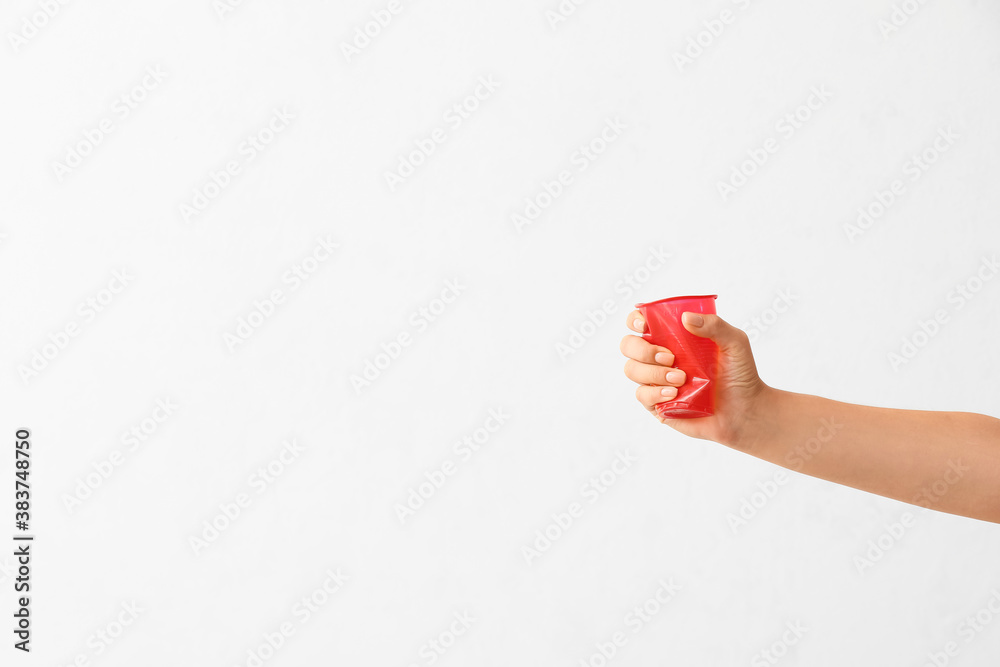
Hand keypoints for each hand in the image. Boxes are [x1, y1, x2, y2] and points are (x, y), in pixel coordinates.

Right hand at [620, 309, 770, 449]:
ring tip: (681, 379)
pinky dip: (655, 392)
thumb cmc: (740, 375)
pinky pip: (641, 394)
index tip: (645, 325)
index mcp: (672, 338)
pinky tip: (675, 394)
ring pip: (631, 370)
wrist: (745, 411)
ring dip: (654, 372)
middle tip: (671, 357)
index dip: (635, 321)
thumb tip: (686, 318)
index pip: (640, 323)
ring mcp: (656, 381)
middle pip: (628, 345)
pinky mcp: (657, 404)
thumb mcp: (735, 343)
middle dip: (643, 350)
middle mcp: (658, 358)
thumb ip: (715, 325)